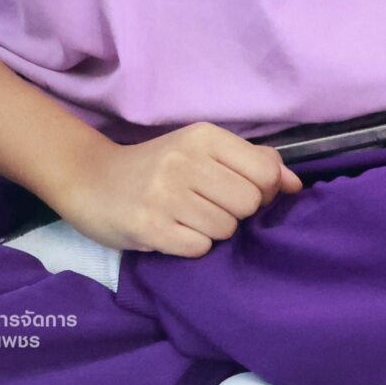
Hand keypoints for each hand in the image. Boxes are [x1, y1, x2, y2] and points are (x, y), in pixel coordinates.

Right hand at [50, 123, 301, 256]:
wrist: (90, 180)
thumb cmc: (157, 167)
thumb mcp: (203, 151)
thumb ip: (252, 162)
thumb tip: (295, 186)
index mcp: (204, 137)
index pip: (265, 171)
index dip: (264, 192)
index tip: (243, 194)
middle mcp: (185, 161)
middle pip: (249, 203)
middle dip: (237, 213)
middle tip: (211, 209)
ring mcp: (165, 194)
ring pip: (226, 228)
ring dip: (213, 232)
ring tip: (188, 219)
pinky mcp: (148, 227)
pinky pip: (198, 247)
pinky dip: (192, 246)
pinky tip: (174, 232)